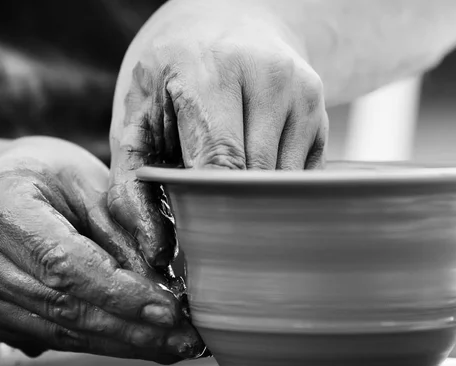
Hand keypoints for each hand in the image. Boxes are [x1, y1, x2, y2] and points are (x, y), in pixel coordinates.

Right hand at [0, 137, 204, 361]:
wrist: (1, 188)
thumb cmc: (48, 176)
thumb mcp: (87, 183)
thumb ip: (120, 231)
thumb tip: (159, 283)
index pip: (64, 261)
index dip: (119, 292)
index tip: (167, 309)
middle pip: (64, 305)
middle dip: (132, 327)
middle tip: (184, 337)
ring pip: (61, 332)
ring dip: (122, 344)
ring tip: (171, 344)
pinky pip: (52, 338)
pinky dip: (100, 343)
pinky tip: (138, 342)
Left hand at [109, 0, 328, 265]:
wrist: (228, 21)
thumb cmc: (173, 75)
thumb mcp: (138, 115)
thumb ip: (133, 182)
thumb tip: (155, 253)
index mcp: (211, 71)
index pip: (222, 164)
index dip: (212, 212)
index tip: (196, 244)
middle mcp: (268, 76)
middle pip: (258, 178)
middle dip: (232, 210)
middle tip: (208, 225)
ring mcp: (302, 91)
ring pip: (286, 182)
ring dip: (256, 198)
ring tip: (227, 183)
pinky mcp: (322, 107)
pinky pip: (303, 174)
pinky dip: (277, 185)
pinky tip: (253, 166)